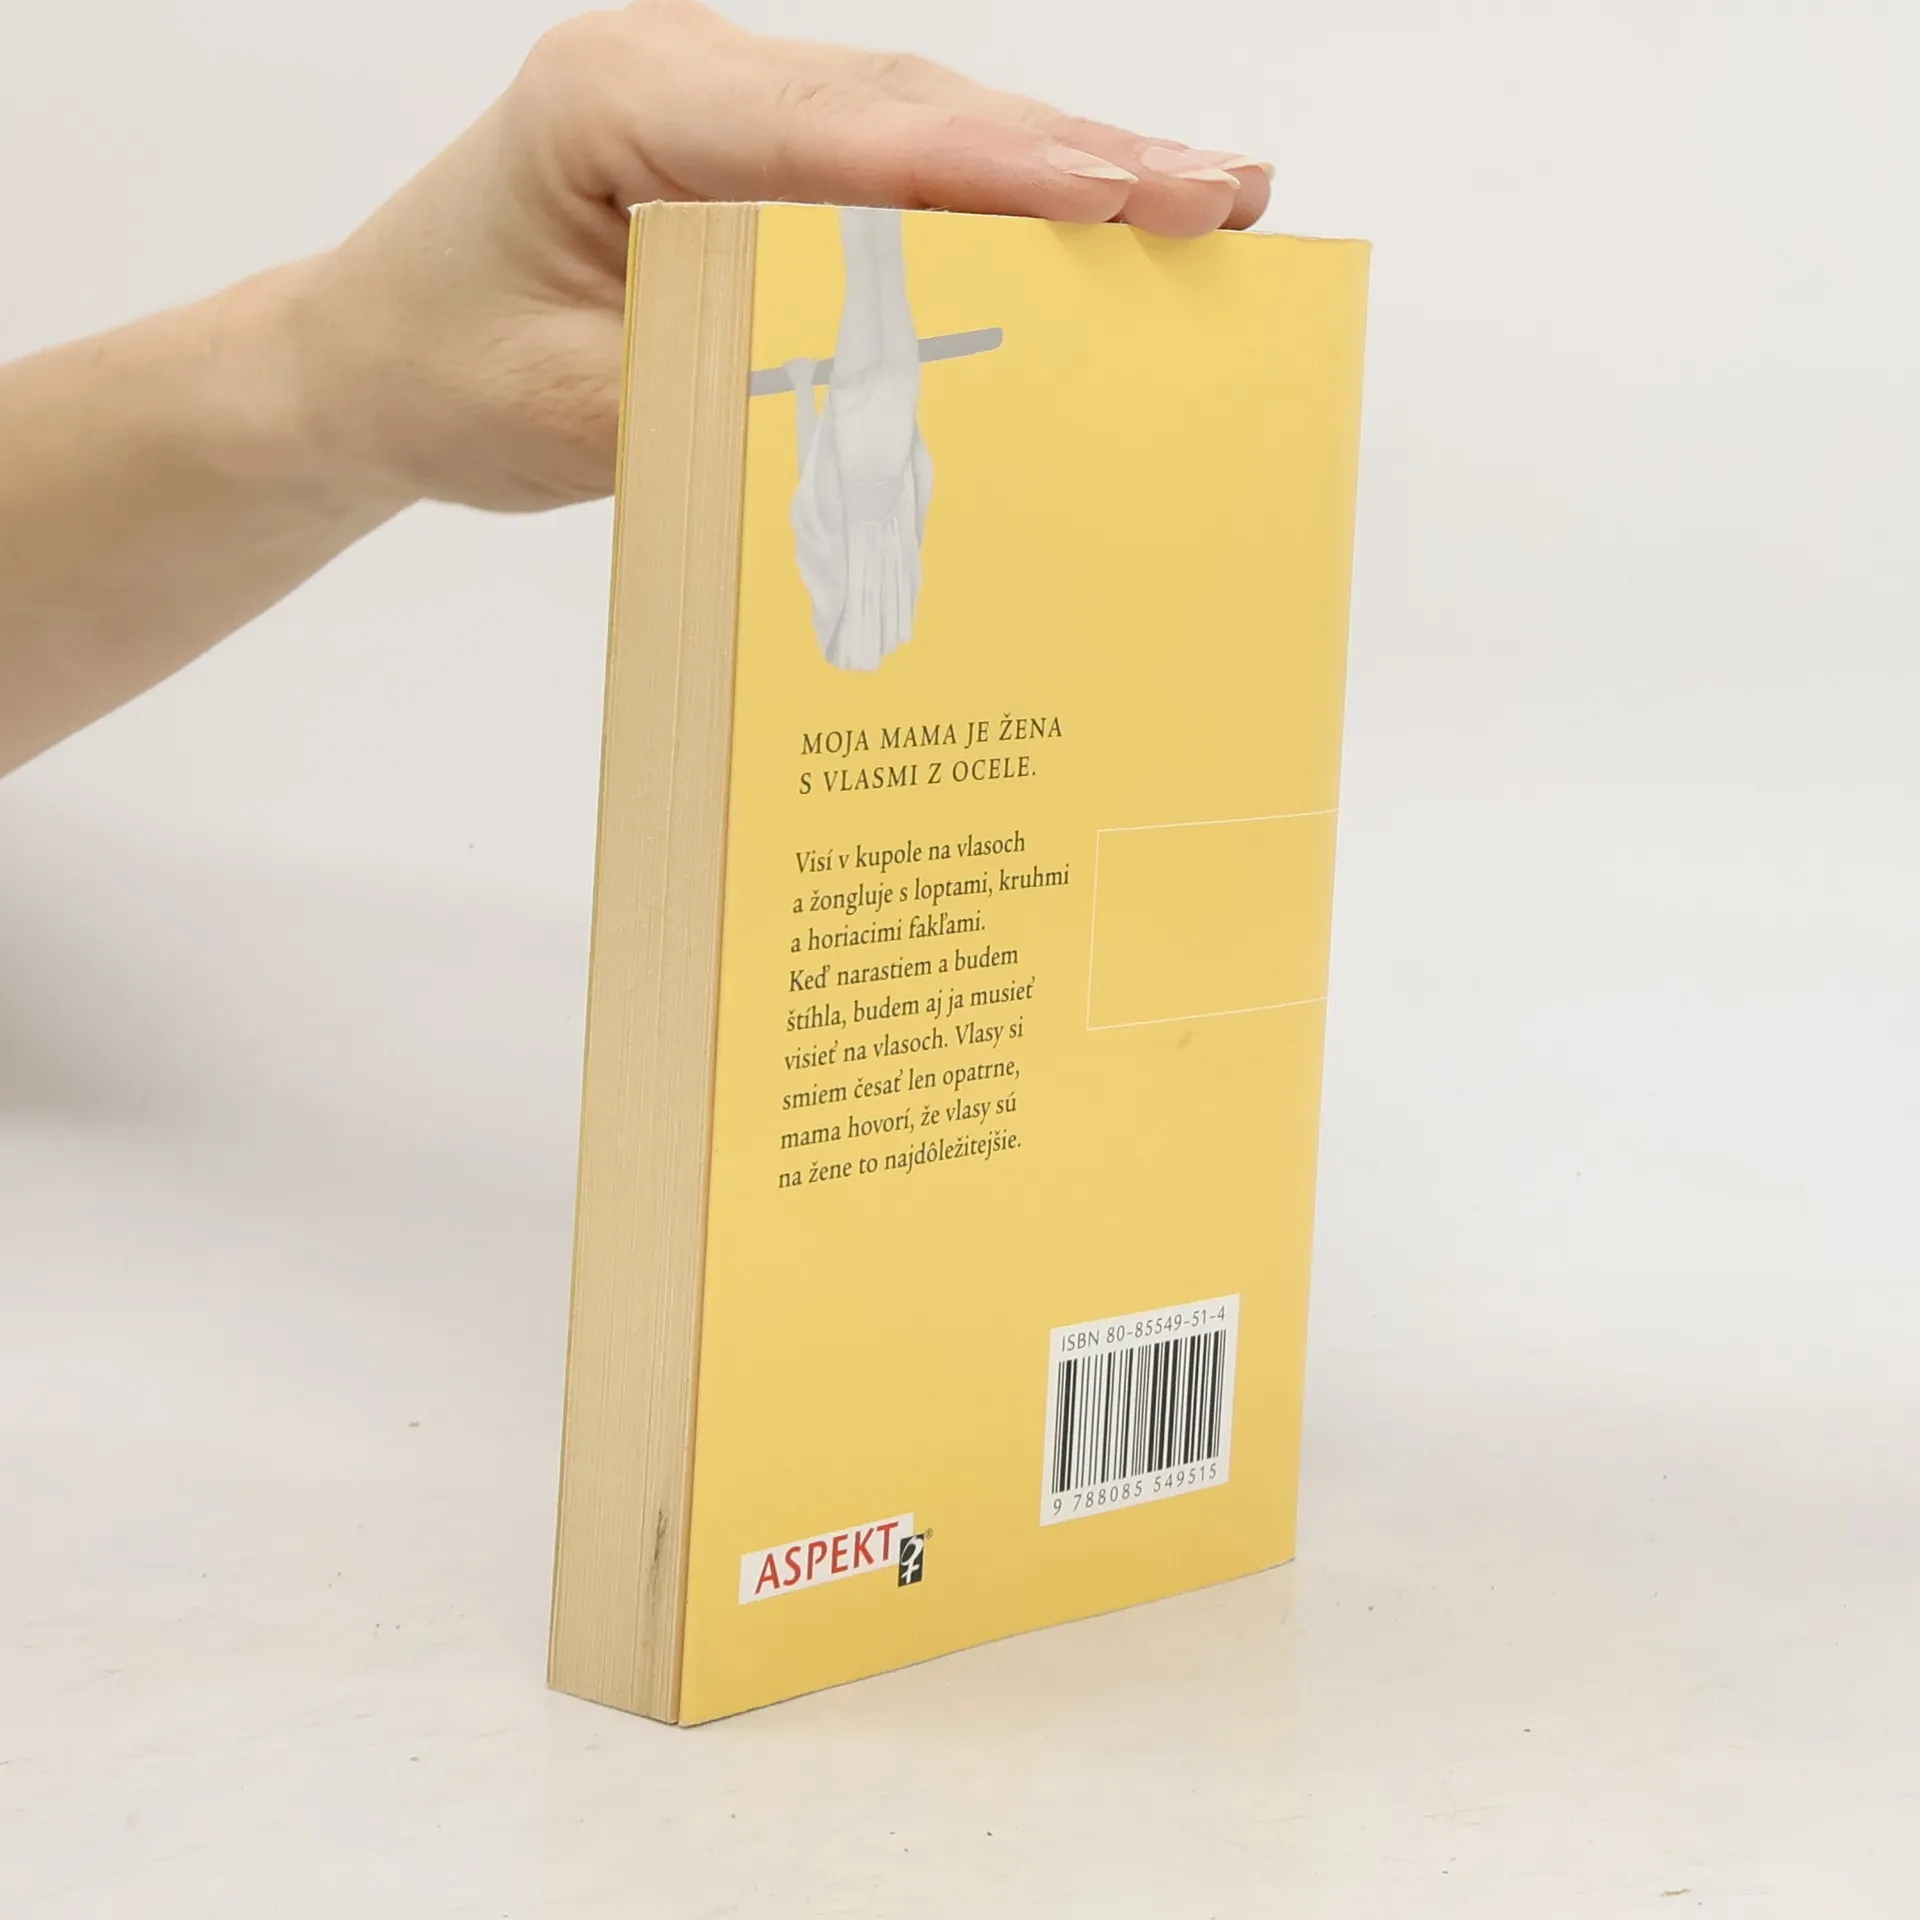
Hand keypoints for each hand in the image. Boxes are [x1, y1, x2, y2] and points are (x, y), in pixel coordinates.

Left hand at [289, 0, 1272, 513]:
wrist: (374, 363)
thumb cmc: (443, 373)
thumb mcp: (570, 409)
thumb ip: (720, 389)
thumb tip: (884, 397)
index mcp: (617, 103)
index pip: (831, 131)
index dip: (985, 168)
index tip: (1115, 197)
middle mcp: (682, 76)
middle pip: (906, 107)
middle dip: (1071, 156)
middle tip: (1215, 195)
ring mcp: (722, 108)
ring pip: (921, 124)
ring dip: (1063, 165)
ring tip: (1201, 198)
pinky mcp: (752, 159)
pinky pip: (894, 168)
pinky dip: (1000, 201)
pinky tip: (1096, 215)